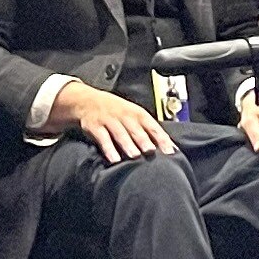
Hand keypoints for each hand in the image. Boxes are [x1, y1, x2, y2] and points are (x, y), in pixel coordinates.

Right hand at [52, 80, 171, 164]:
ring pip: (120, 133)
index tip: (169, 151)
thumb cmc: (116, 111)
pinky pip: (102, 138)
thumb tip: (170, 148)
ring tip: (134, 155)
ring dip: (127, 144)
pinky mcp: (95, 127)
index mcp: (137, 113)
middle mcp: (124, 116)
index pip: (152, 126)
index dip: (161, 138)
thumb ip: (149, 131)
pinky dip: (108, 148)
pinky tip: (114, 159)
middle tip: (151, 151)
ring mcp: (109, 120)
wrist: (87, 100)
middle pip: (136, 129)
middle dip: (144, 140)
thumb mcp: (134, 115)